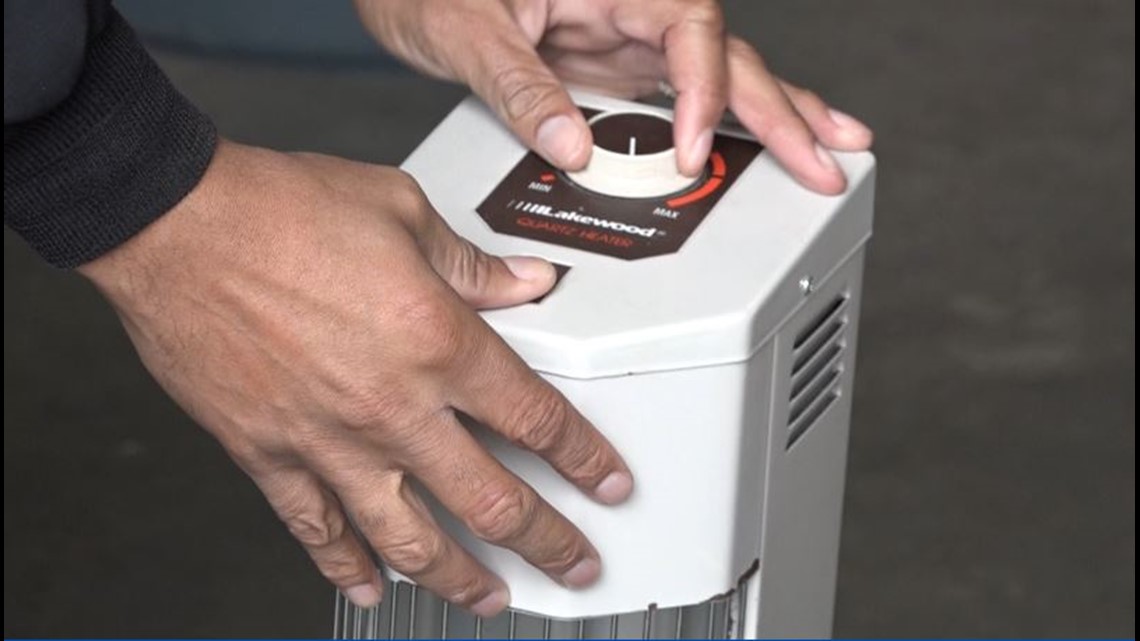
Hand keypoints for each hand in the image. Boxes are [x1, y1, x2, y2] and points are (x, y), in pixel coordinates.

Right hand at [78, 141, 633, 614]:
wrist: (176, 227)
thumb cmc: (280, 211)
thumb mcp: (399, 210)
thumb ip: (471, 264)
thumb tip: (525, 282)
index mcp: (437, 342)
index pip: (536, 419)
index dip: (585, 459)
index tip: (607, 485)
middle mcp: (392, 407)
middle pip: (493, 500)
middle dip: (548, 543)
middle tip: (575, 565)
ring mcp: (329, 442)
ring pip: (412, 540)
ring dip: (463, 580)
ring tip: (493, 600)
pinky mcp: (269, 457)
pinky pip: (318, 532)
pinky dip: (347, 568)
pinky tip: (370, 589)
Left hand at [356, 0, 872, 194]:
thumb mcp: (467, 29)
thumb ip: (519, 86)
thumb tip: (571, 148)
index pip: (688, 27)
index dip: (703, 90)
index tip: (692, 148)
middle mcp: (630, 6)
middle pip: (725, 54)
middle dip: (782, 110)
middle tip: (829, 160)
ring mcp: (626, 39)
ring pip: (719, 73)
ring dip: (778, 113)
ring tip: (833, 148)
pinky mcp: (612, 67)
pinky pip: (681, 95)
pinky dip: (725, 123)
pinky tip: (759, 147)